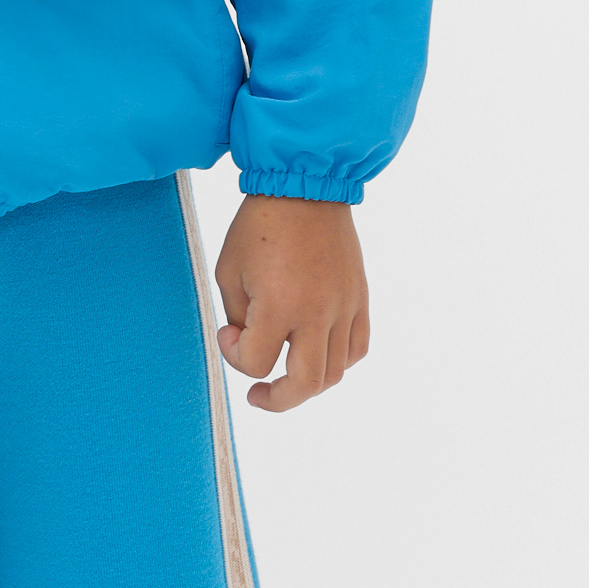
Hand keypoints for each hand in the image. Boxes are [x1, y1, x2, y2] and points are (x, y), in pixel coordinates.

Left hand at [215, 195, 369, 413]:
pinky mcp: (359, 299)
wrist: (306, 188)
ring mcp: (344, 307)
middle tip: (258, 396)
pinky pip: (357, 348)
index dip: (234, 355)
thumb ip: (240, 316)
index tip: (228, 332)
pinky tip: (317, 354)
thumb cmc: (259, 226)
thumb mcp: (230, 270)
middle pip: (305, 385)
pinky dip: (338, 362)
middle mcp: (317, 312)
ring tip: (287, 374)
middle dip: (277, 400)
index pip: (255, 363)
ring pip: (335, 373)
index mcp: (279, 305)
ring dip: (307, 383)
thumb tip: (251, 343)